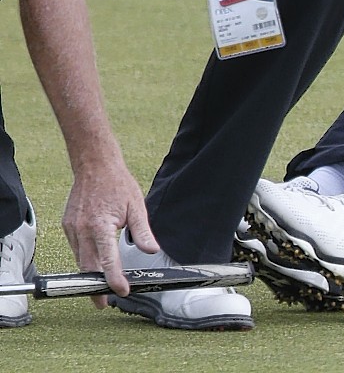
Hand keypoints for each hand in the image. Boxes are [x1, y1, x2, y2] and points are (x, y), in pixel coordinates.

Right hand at [62, 156, 156, 305]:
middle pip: (89, 267)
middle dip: (95, 287)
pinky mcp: (68, 227)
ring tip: (98, 288)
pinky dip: (84, 259)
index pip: (108, 261)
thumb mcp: (136, 207)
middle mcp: (82, 230)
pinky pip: (76, 249)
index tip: (122, 292)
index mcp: (101, 226)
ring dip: (89, 275)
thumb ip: (142, 232)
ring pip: (80, 260)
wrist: (95, 166)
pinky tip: (93, 265)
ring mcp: (72, 229)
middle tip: (104, 302)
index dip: (114, 279)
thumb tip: (151, 251)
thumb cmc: (118, 184)